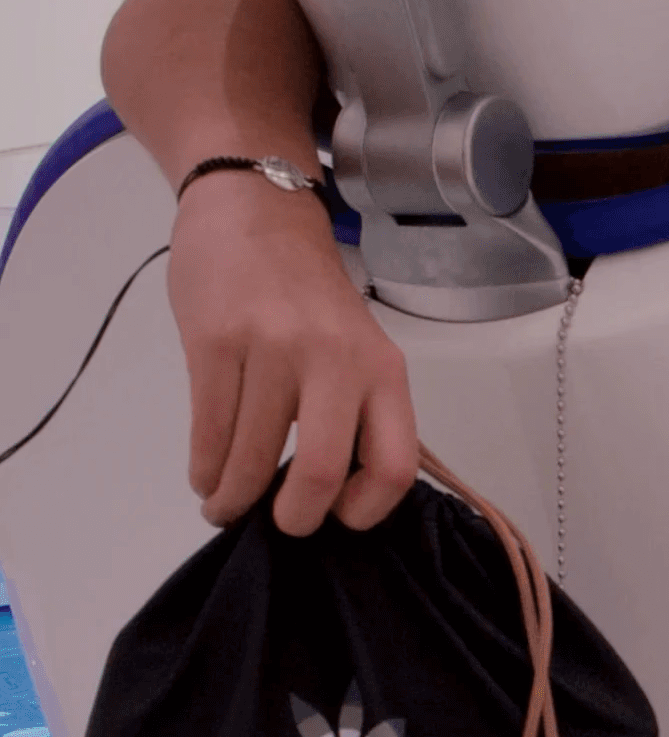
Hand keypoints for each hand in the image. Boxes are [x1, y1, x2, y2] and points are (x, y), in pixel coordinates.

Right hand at [168, 174, 415, 533]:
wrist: (255, 212)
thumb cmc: (308, 292)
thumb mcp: (356, 345)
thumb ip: (356, 408)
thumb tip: (340, 491)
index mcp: (382, 367)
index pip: (396, 462)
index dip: (367, 510)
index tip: (337, 518)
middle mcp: (336, 359)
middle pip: (320, 471)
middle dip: (293, 520)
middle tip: (274, 524)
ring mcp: (274, 349)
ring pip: (251, 459)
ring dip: (231, 499)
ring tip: (223, 503)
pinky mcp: (215, 343)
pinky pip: (209, 433)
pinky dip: (204, 470)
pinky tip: (206, 474)